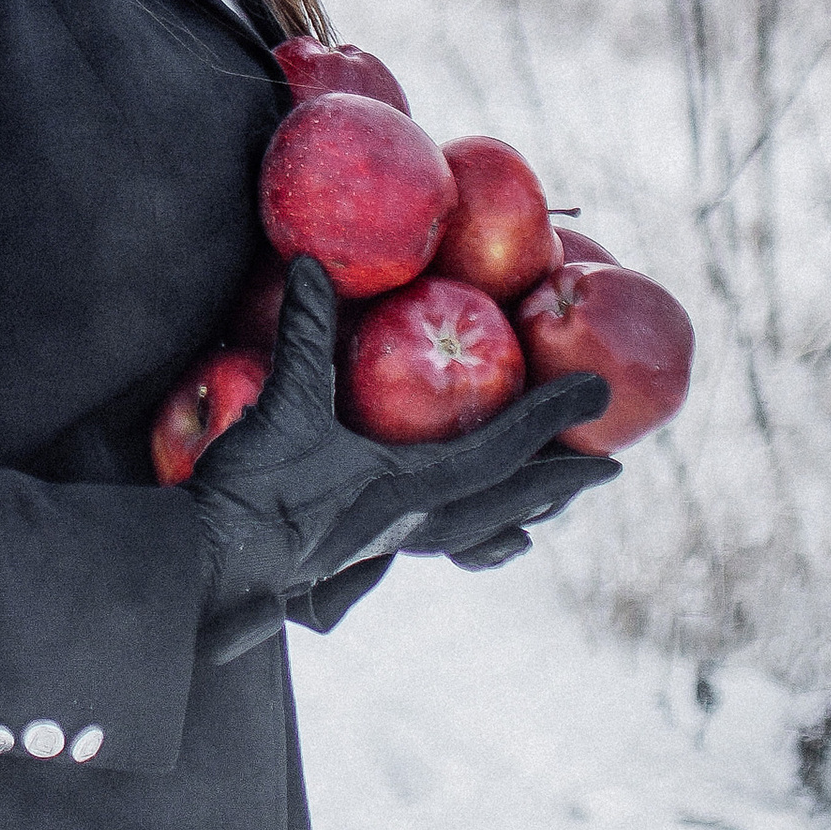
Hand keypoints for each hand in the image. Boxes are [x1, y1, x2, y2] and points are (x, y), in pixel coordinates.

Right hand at [189, 258, 616, 661]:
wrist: (218, 564)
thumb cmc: (254, 490)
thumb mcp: (283, 405)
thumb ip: (306, 335)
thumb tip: (315, 265)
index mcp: (413, 486)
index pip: (502, 448)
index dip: (551, 417)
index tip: (598, 395)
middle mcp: (418, 520)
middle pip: (511, 500)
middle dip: (562, 481)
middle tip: (612, 465)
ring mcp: (397, 540)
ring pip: (483, 529)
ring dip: (524, 510)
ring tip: (552, 503)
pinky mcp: (372, 548)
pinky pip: (446, 541)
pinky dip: (478, 532)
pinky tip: (473, 533)